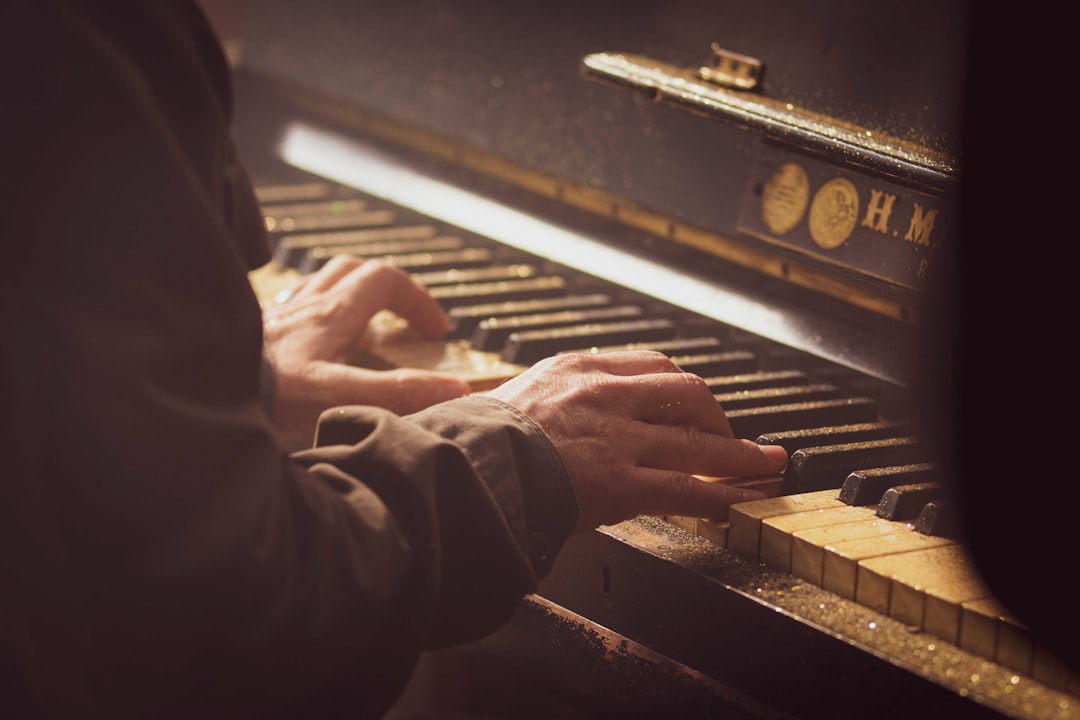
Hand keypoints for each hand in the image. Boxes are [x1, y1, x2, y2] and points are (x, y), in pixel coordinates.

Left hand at [263, 256, 470, 436]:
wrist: (196, 394)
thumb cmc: (262, 394)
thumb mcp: (339, 395)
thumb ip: (397, 393)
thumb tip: (453, 389)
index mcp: (331, 314)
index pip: (387, 281)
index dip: (418, 301)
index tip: (435, 333)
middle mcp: (304, 305)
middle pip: (354, 272)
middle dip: (389, 289)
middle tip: (404, 322)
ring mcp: (276, 316)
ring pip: (320, 285)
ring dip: (350, 297)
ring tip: (363, 329)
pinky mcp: (252, 333)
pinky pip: (289, 309)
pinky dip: (311, 316)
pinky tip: (309, 343)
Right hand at [486, 350, 787, 530]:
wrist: (465, 466)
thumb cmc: (475, 436)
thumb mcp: (513, 394)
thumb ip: (547, 395)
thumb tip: (554, 410)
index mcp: (578, 368)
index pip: (650, 366)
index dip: (680, 388)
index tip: (691, 402)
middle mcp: (606, 395)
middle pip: (685, 392)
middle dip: (715, 414)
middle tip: (727, 434)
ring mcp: (618, 438)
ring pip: (698, 441)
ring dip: (740, 454)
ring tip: (768, 463)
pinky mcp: (620, 482)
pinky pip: (686, 488)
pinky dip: (723, 494)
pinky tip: (743, 500)